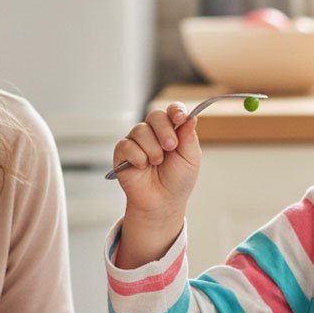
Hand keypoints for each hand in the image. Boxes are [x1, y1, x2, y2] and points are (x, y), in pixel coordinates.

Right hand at [112, 103, 200, 267]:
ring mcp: (137, 141)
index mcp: (172, 130)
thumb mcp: (190, 158)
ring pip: (140, 130)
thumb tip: (190, 117)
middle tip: (171, 148)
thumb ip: (189, 136)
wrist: (162, 202)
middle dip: (165, 131)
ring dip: (152, 149)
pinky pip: (127, 145)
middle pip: (155, 115)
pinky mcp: (122, 152)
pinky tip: (142, 167)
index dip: (175, 110)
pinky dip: (138, 157)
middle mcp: (154, 132)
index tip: (180, 117)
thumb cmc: (178, 180)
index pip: (172, 111)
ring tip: (156, 163)